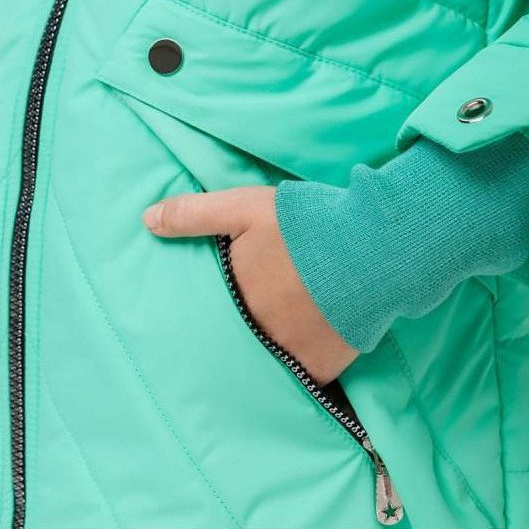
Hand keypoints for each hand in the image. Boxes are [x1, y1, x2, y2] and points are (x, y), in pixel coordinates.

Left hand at [142, 186, 358, 385]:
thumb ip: (195, 214)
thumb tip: (145, 221)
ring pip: (263, 363)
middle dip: (231, 339)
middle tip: (230, 338)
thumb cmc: (305, 226)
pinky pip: (299, 378)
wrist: (372, 249)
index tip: (197, 320)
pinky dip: (294, 371)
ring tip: (261, 352)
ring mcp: (288, 354)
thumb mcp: (245, 208)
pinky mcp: (321, 367)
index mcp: (235, 296)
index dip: (205, 314)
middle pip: (234, 341)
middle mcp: (255, 332)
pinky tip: (295, 360)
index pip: (208, 315)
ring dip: (262, 355)